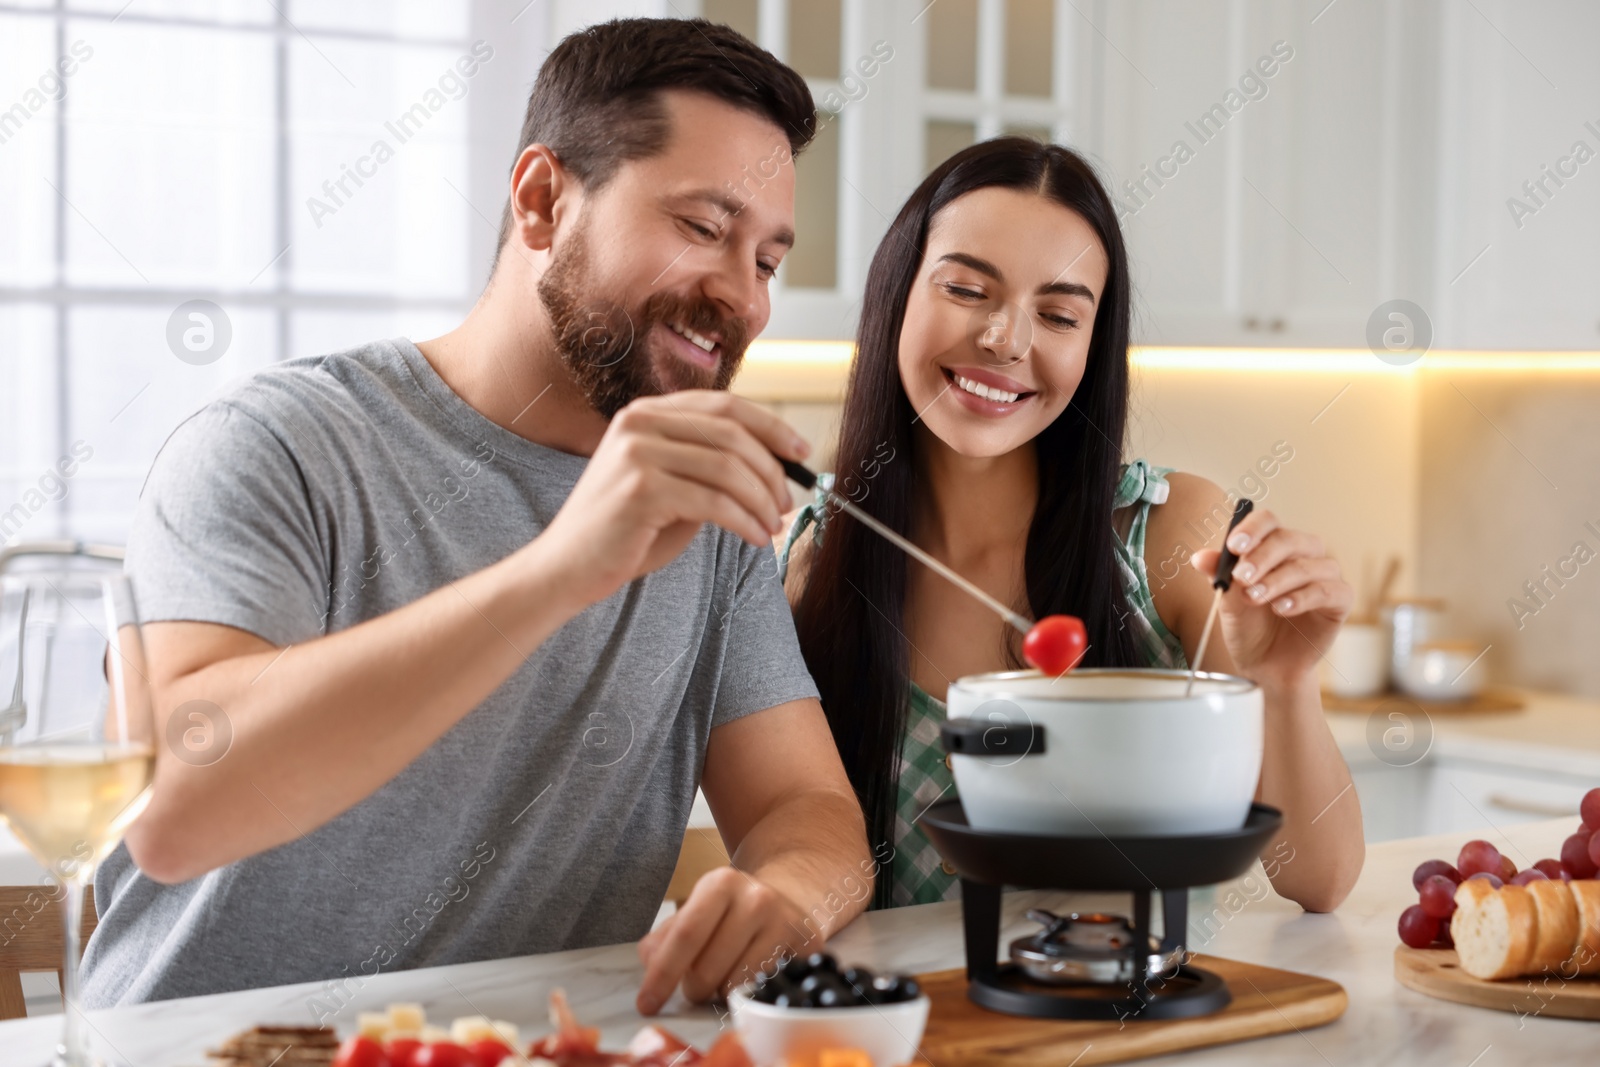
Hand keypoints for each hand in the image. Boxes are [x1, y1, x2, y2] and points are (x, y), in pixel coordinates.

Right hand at [535, 391, 808, 605]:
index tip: (801, 452)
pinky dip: (745, 521)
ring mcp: (637, 453)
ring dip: (762, 500)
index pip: (725, 406)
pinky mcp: (640, 490)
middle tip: (787, 502)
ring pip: (728, 468)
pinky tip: (756, 539)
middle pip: (732, 434)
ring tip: (772, 526)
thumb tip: (776, 468)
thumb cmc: (625, 532)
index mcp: (647, 413)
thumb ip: (709, 467)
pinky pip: (714, 502)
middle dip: (771, 470)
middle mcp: (639, 422)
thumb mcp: (671, 486)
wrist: (567, 568)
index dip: (771, 426)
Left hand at [635, 866, 808, 1014]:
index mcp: (720, 884)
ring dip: (720, 993)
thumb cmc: (731, 915)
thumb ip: (665, 938)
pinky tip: (750, 976)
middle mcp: (755, 897)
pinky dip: (748, 994)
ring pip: (735, 985)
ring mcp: (784, 921)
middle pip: (707, 970)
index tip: (646, 1004)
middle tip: (698, 983)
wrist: (787, 902)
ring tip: (727, 974)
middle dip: (693, 988)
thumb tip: (651, 961)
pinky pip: (762, 990)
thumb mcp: (696, 913)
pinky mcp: (806, 946)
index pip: (685, 935)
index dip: (662, 974)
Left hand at [1190, 508, 1351, 688]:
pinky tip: (1281, 609)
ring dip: (1277, 581)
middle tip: (1241, 578)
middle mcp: (1303, 554)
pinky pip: (1328, 590)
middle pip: (1288, 539)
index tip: (1233, 547)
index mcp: (1274, 546)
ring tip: (1255, 598)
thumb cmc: (1249, 626)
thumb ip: (1219, 576)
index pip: (1268, 522)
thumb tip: (1199, 557)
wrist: (1265, 665)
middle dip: (1261, 558)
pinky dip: (1302, 598)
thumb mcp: (1227, 601)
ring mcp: (1324, 575)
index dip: (1252, 530)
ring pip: (1307, 566)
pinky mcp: (1340, 601)